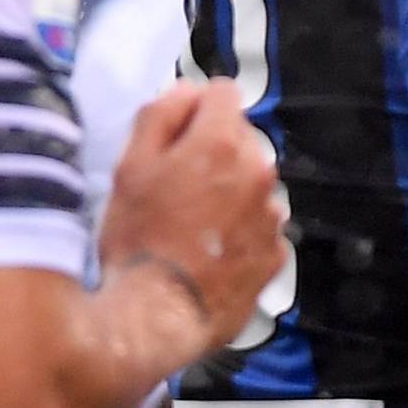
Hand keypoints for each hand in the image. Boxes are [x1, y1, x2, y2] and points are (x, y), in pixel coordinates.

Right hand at [96, 85, 289, 347]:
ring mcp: (273, 214)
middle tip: (173, 188)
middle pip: (240, 140)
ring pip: (251, 185)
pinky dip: (239, 233)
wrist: (157, 316)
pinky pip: (259, 227)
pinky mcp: (277, 252)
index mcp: (222, 142)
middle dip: (211, 153)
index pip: (223, 93)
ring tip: (187, 228)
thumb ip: (160, 117)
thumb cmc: (136, 240)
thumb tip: (185, 91)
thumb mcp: (130, 169)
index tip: (177, 132)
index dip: (196, 108)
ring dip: (228, 194)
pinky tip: (207, 254)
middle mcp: (260, 171)